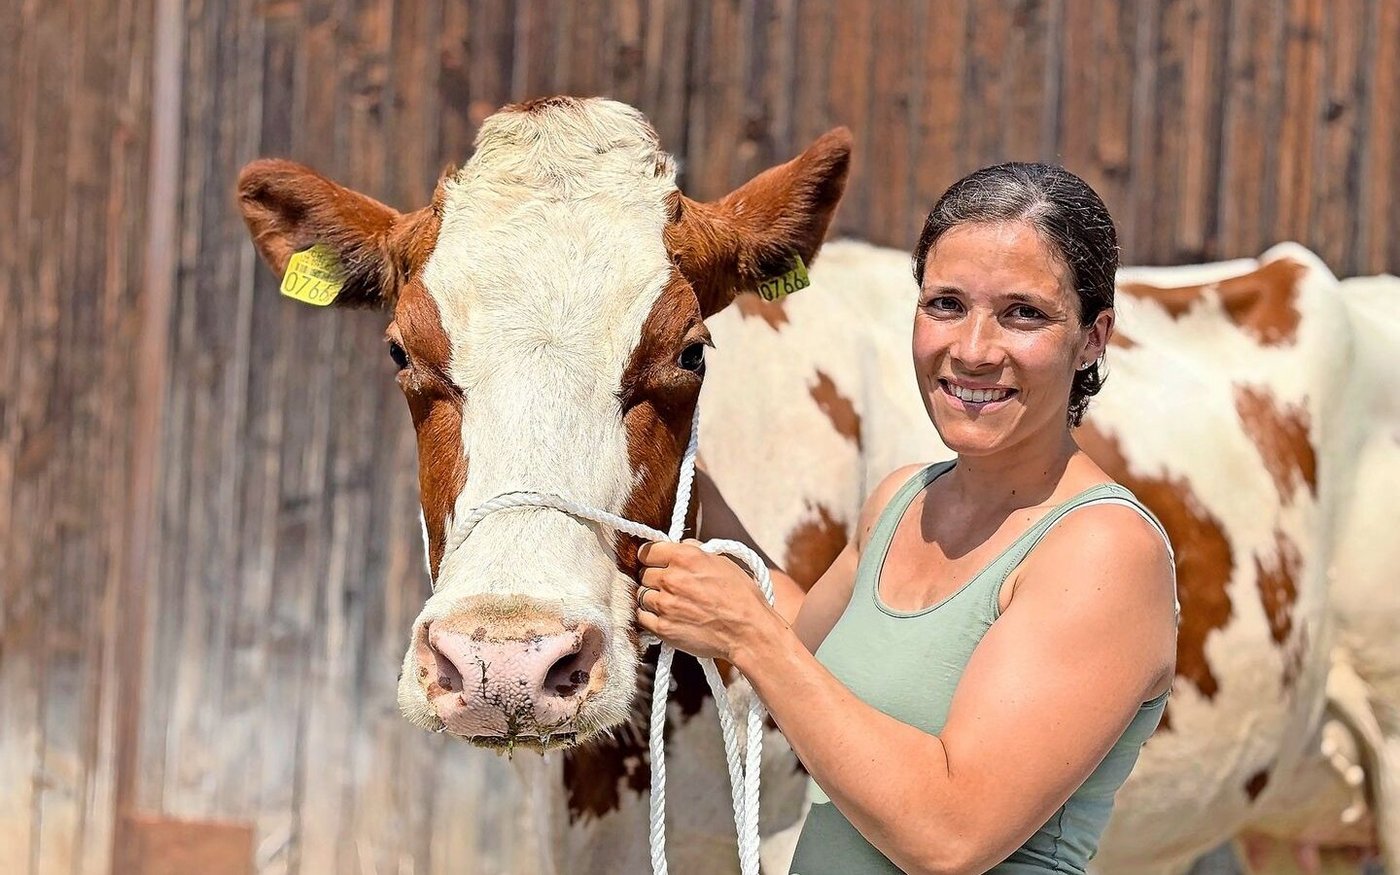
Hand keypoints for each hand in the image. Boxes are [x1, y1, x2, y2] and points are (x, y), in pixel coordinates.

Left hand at [635, 539, 779, 660]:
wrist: (748, 632)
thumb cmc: (741, 596)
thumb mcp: (722, 562)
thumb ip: (695, 550)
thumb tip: (679, 545)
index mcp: (686, 557)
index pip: (647, 550)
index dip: (651, 557)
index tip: (656, 563)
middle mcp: (671, 578)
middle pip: (643, 573)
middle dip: (653, 578)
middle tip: (669, 586)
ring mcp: (665, 604)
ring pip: (641, 595)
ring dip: (651, 598)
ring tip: (670, 603)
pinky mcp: (663, 627)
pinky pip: (641, 616)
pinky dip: (649, 616)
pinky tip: (665, 616)